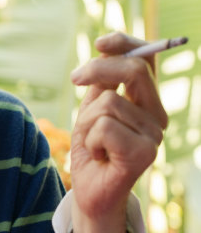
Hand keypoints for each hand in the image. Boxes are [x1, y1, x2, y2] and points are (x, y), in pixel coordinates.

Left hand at [68, 32, 167, 232]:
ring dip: (87, 120)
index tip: (100, 42)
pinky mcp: (143, 154)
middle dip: (97, 68)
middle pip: (134, 70)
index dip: (125, 43)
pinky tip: (98, 155)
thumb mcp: (92, 108)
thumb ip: (103, 82)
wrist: (89, 189)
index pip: (146, 60)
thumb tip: (107, 47)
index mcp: (147, 101)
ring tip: (93, 141)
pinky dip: (90, 139)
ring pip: (109, 101)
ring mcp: (153, 136)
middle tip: (75, 79)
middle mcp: (157, 117)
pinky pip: (104, 126)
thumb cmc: (91, 148)